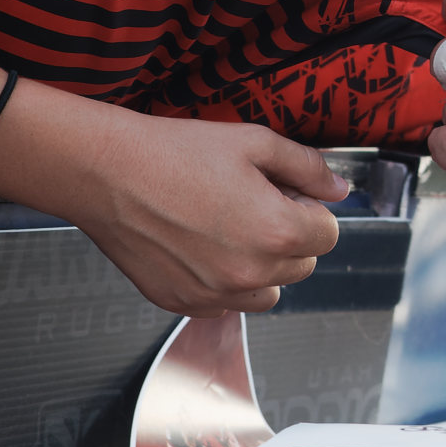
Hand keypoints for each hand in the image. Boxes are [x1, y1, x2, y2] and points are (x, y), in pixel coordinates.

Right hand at [0, 89, 347, 315]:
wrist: (107, 173)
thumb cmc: (174, 154)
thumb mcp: (255, 143)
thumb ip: (307, 167)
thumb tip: (338, 188)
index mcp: (277, 232)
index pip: (329, 235)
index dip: (310, 209)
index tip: (286, 193)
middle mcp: (250, 273)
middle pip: (302, 264)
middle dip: (289, 235)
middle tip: (254, 203)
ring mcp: (215, 294)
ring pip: (268, 291)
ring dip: (262, 265)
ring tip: (229, 227)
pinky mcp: (182, 303)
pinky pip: (226, 303)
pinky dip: (224, 282)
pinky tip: (201, 246)